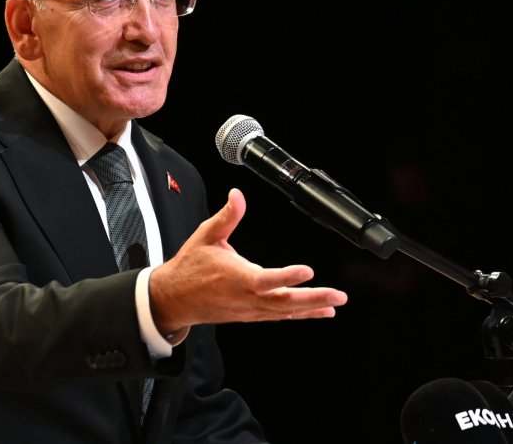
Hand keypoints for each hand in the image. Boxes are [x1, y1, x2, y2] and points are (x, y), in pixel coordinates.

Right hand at [148, 188, 348, 335]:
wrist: (174, 299)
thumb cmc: (190, 267)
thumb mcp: (206, 236)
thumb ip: (226, 216)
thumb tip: (237, 195)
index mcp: (237, 278)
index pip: (266, 279)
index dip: (287, 276)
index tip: (307, 271)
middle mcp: (247, 298)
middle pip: (284, 301)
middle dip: (313, 299)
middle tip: (338, 296)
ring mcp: (251, 310)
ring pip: (286, 311)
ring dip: (312, 308)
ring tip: (335, 303)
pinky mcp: (252, 315)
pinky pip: (281, 316)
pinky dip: (302, 315)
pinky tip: (321, 312)